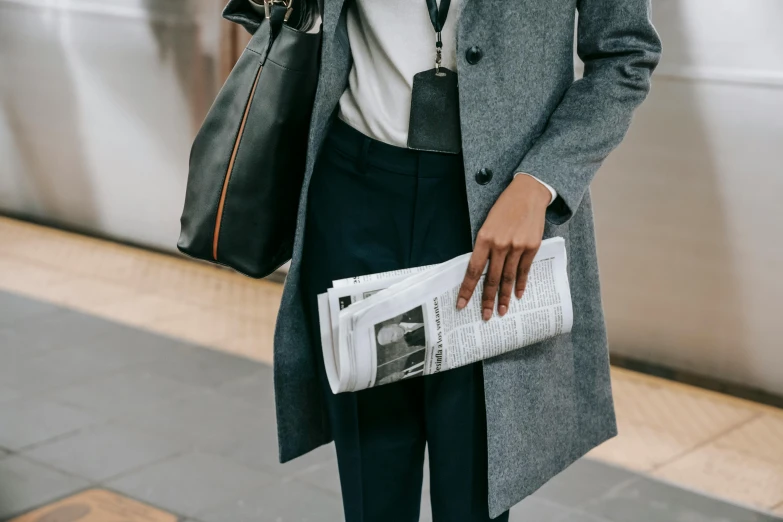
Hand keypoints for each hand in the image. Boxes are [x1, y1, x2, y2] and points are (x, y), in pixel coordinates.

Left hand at [457, 174, 550, 319]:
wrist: (528, 193)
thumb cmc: (504, 208)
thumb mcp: (487, 224)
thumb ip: (484, 246)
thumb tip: (480, 269)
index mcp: (484, 238)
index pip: (473, 270)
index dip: (467, 289)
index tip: (461, 304)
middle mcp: (500, 244)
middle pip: (491, 278)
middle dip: (487, 300)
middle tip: (485, 316)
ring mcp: (517, 247)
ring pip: (508, 278)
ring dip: (504, 297)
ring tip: (501, 312)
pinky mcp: (531, 247)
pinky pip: (524, 271)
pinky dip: (520, 284)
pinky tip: (517, 295)